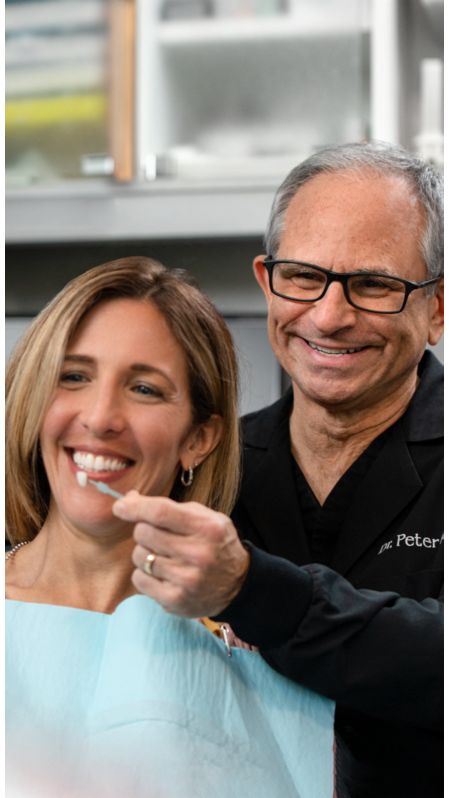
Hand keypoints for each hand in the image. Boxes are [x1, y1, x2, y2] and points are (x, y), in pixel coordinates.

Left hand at [112, 491, 249, 617]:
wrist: (238, 585)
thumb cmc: (215, 544)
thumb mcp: (205, 518)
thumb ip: (170, 507)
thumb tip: (128, 499)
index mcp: (207, 528)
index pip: (161, 512)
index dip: (135, 507)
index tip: (120, 507)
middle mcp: (198, 554)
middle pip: (144, 533)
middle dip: (144, 530)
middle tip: (158, 536)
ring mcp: (186, 580)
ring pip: (139, 556)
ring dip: (144, 552)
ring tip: (163, 555)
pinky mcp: (175, 600)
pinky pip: (139, 579)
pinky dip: (145, 574)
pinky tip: (161, 573)